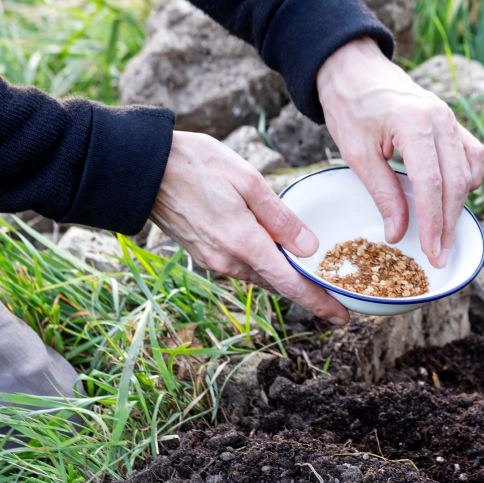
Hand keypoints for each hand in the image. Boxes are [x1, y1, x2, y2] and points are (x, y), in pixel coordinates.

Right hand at [150, 131, 349, 324]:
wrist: (141, 168)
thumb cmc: (195, 165)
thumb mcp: (247, 181)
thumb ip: (280, 218)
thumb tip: (309, 248)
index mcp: (244, 243)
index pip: (289, 284)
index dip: (318, 303)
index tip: (342, 317)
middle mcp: (227, 261)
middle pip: (277, 285)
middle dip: (306, 294)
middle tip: (335, 300)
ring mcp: (212, 260)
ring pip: (260, 276)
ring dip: (285, 281)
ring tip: (311, 280)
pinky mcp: (202, 252)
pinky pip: (242, 267)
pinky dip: (264, 268)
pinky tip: (275, 257)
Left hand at [317, 38, 483, 267]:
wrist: (353, 67)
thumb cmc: (350, 106)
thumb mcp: (357, 154)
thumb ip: (383, 193)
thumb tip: (399, 233)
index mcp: (415, 124)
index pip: (432, 184)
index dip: (433, 223)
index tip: (432, 251)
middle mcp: (441, 119)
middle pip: (455, 182)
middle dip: (449, 223)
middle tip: (440, 254)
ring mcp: (450, 119)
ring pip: (468, 171)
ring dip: (459, 204)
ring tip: (444, 233)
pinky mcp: (451, 122)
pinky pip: (471, 155)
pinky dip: (466, 180)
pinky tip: (451, 199)